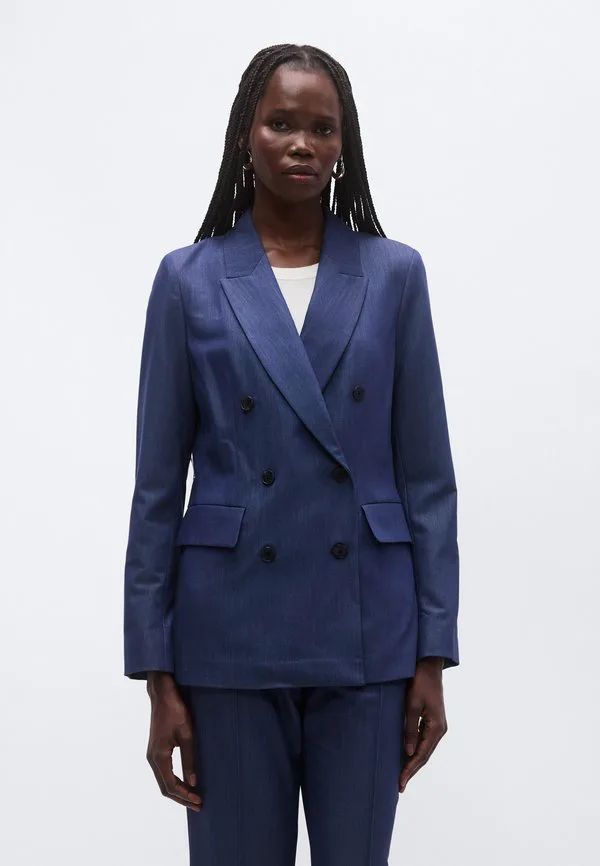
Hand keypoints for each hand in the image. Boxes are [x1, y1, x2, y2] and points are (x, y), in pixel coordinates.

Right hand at [145, 673, 201, 810]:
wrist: (162, 694)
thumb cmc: (175, 711)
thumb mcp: (187, 734)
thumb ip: (189, 758)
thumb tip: (193, 782)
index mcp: (158, 757)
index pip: (171, 786)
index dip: (185, 796)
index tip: (199, 800)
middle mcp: (152, 759)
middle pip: (165, 788)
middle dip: (181, 798)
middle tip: (198, 804)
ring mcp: (153, 755)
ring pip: (163, 781)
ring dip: (178, 791)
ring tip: (193, 797)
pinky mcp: (156, 750)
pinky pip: (163, 772)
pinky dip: (174, 781)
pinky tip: (185, 782)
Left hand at [399, 657, 447, 792]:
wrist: (428, 666)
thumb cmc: (419, 683)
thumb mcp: (411, 705)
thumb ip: (410, 729)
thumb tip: (408, 752)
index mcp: (436, 727)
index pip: (422, 755)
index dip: (410, 770)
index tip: (400, 782)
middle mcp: (440, 729)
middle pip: (425, 755)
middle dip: (412, 770)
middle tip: (399, 786)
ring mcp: (437, 725)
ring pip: (425, 748)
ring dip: (414, 761)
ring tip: (402, 775)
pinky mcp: (433, 720)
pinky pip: (424, 740)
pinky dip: (416, 749)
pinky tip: (407, 755)